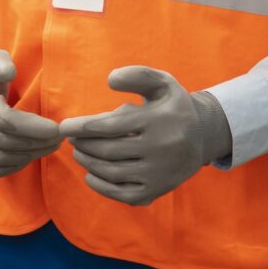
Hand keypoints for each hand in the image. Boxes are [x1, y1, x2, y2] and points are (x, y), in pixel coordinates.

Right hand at [0, 44, 62, 178]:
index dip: (34, 128)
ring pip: (3, 158)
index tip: (57, 129)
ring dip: (31, 154)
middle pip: (8, 141)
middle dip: (38, 142)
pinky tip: (30, 154)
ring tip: (50, 145)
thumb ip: (0, 62)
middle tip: (59, 137)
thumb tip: (10, 72)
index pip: (6, 121)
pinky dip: (16, 164)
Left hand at [57, 66, 231, 205]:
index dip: (81, 127)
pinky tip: (90, 174)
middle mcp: (161, 148)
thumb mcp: (162, 83)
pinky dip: (101, 186)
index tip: (64, 127)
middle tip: (71, 140)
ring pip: (113, 172)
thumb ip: (137, 75)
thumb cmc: (172, 106)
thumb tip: (110, 79)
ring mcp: (159, 172)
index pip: (110, 126)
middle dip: (83, 145)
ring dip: (88, 163)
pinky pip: (122, 193)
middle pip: (108, 150)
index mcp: (159, 120)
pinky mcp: (157, 189)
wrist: (203, 136)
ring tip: (79, 153)